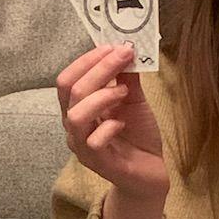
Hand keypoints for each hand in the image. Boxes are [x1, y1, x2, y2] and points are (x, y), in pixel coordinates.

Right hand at [56, 44, 167, 211]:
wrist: (150, 172)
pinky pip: (94, 142)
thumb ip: (126, 77)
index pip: (68, 79)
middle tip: (123, 57)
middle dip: (98, 69)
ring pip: (76, 116)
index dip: (88, 59)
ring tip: (124, 92)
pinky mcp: (98, 163)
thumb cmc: (137, 136)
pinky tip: (122, 123)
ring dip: (101, 96)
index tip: (113, 46)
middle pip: (71, 91)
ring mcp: (83, 147)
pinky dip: (109, 126)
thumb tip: (124, 49)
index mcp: (78, 108)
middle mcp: (74, 127)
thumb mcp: (133, 99)